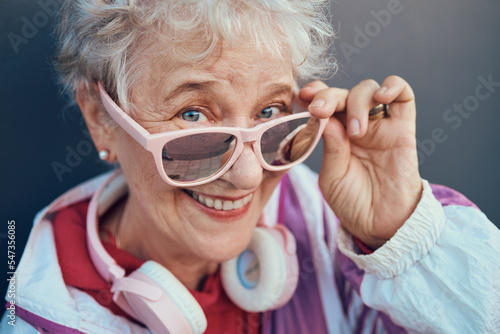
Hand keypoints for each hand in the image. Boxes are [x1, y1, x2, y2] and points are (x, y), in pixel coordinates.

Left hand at [298, 76, 421, 248]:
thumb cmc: (352, 202)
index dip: (314, 94)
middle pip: (342, 93)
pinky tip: (382, 96)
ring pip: (368, 90)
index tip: (303, 97)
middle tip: (320, 110)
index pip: (324, 103)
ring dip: (357, 101)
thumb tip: (327, 117)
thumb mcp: (332, 176)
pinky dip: (393, 86)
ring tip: (356, 132)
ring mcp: (379, 126)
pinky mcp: (403, 129)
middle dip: (329, 96)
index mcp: (334, 134)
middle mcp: (355, 125)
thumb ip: (330, 147)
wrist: (381, 224)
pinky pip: (404, 96)